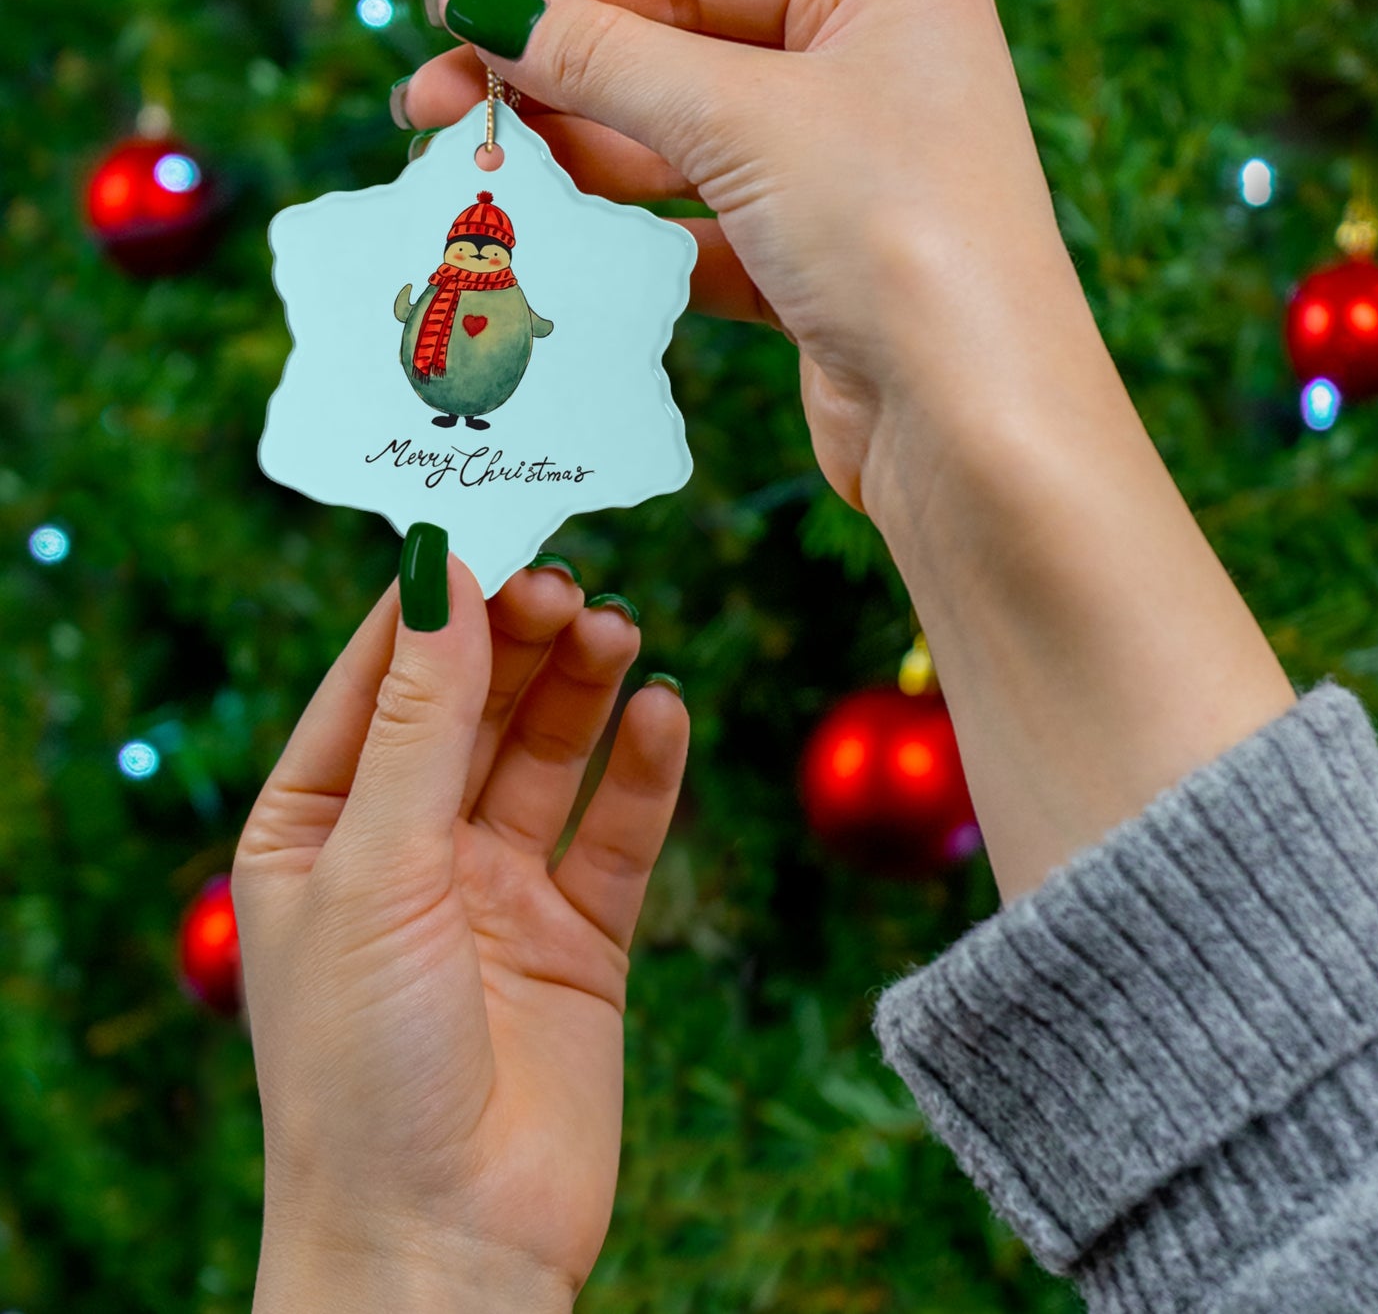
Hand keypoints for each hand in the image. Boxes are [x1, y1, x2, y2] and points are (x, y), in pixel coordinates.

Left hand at [232, 555, 687, 1309]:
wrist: (445, 1246)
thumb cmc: (362, 1067)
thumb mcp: (375, 869)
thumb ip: (419, 722)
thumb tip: (441, 577)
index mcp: (318, 828)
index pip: (376, 682)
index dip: (430, 606)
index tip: (487, 530)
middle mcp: (408, 849)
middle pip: (472, 707)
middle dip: (518, 640)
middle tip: (570, 582)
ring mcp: (497, 891)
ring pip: (548, 755)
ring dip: (584, 689)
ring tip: (620, 628)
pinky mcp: (579, 936)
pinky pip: (617, 832)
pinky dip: (643, 771)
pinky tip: (664, 713)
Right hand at [402, 0, 1093, 513]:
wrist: (973, 427)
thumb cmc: (895, 235)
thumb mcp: (743, 118)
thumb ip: (607, 59)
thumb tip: (487, 10)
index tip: (452, 10)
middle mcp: (871, 74)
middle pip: (678, 57)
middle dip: (555, 81)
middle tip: (432, 108)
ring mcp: (846, 178)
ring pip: (685, 150)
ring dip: (582, 162)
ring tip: (478, 175)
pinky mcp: (820, 271)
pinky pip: (705, 233)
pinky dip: (635, 239)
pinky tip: (562, 241)